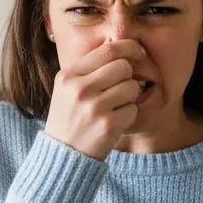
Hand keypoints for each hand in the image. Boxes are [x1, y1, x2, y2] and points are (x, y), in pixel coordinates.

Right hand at [45, 38, 146, 160]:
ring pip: (131, 87)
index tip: (139, 52)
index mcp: (69, 76)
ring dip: (129, 97)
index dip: (129, 47)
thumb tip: (123, 48)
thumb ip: (89, 69)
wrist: (63, 155)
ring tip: (113, 108)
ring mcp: (94, 107)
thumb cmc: (70, 118)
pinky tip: (112, 122)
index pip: (108, 50)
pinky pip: (133, 109)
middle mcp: (80, 89)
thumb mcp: (67, 89)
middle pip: (123, 66)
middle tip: (119, 89)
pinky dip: (127, 116)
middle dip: (128, 76)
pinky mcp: (108, 125)